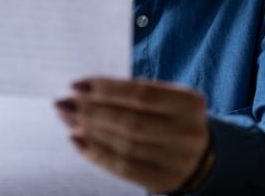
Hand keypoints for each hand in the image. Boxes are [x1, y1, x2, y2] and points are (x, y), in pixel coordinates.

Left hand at [55, 77, 210, 193]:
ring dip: (89, 131)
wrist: (201, 156)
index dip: (105, 89)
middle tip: (64, 103)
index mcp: (189, 102)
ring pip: (124, 145)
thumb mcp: (166, 99)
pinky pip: (123, 168)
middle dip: (91, 111)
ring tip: (67, 119)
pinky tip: (77, 141)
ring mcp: (177, 159)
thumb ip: (133, 94)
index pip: (140, 93)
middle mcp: (187, 132)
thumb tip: (83, 91)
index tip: (76, 85)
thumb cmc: (171, 118)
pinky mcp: (163, 180)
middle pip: (130, 121)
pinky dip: (96, 154)